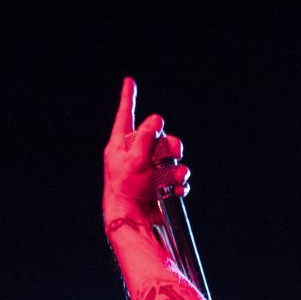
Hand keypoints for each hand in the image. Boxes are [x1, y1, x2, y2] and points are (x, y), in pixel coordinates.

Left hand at [104, 76, 190, 228]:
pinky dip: (180, 181)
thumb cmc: (126, 189)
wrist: (132, 219)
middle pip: (158, 136)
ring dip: (178, 166)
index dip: (128, 97)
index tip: (128, 81)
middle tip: (173, 152)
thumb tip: (156, 119)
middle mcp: (133, 154)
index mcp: (120, 144)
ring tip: (177, 176)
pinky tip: (179, 188)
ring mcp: (147, 169)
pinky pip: (174, 175)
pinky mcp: (157, 184)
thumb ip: (146, 136)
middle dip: (170, 145)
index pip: (125, 114)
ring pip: (170, 157)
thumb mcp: (135, 158)